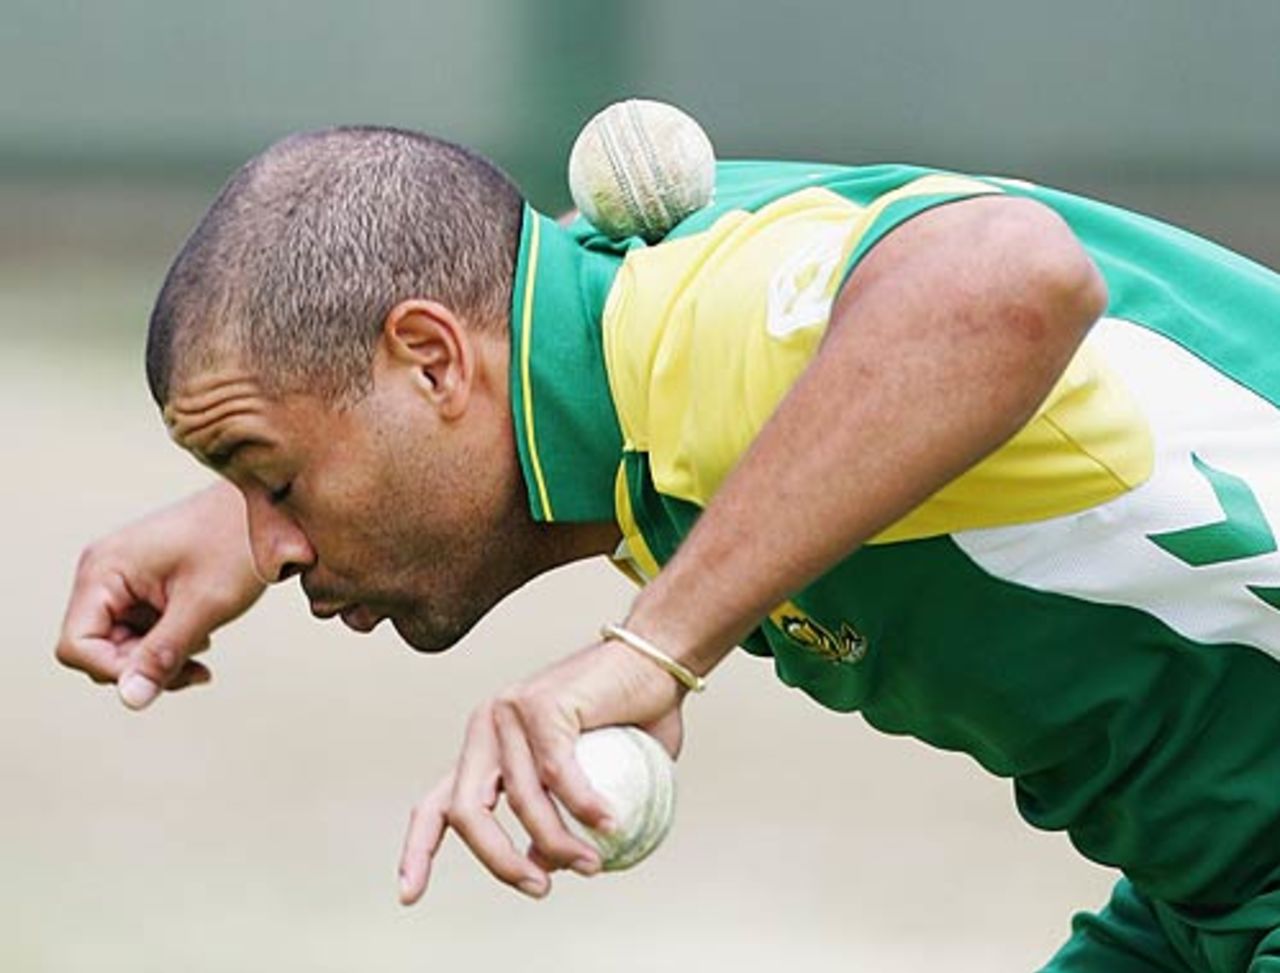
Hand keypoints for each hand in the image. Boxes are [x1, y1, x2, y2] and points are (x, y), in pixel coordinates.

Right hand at [55, 482, 264, 708]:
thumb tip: (131, 699)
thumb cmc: (238, 543)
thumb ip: (163, 654)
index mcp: (103, 570)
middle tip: (196, 669)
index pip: (77, 646)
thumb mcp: (203, 606)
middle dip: (144, 668)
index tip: (164, 674)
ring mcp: (123, 579)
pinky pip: (141, 631)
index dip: (114, 671)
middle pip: (99, 649)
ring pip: (122, 645)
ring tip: (203, 644)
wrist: (270, 510)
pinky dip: (168, 643)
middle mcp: (104, 573)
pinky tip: (201, 636)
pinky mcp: (144, 585)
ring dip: (160, 658)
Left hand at [397, 637, 685, 902]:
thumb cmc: (628, 718)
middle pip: (466, 811)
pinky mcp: (542, 704)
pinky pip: (558, 774)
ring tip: (592, 863)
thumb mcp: (585, 782)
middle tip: (540, 888)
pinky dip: (584, 807)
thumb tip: (543, 864)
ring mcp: (510, 712)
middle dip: (499, 861)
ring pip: (520, 800)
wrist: (655, 657)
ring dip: (559, 844)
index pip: (436, 804)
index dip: (418, 852)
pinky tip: (611, 823)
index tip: (409, 897)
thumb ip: (558, 820)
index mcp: (486, 747)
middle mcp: (487, 726)